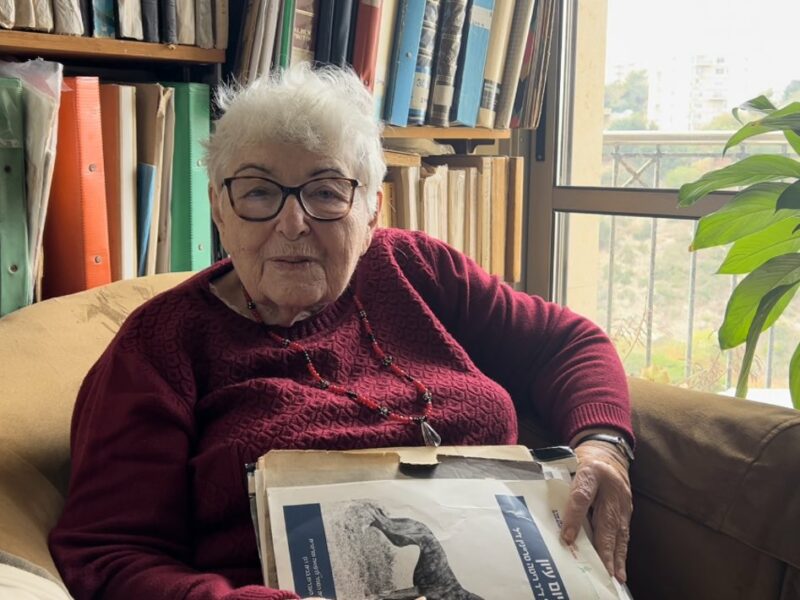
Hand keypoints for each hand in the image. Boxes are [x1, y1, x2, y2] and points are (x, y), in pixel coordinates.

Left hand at [560, 439, 631, 581]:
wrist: (608, 452)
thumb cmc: (582, 461)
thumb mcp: (568, 464)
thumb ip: (557, 483)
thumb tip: (538, 505)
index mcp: (591, 471)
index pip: (582, 496)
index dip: (574, 517)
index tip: (567, 538)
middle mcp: (610, 487)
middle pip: (606, 520)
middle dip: (603, 547)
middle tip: (601, 569)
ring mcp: (622, 501)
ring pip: (619, 531)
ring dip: (615, 555)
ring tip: (613, 576)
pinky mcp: (627, 511)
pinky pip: (624, 534)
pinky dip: (621, 553)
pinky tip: (619, 571)